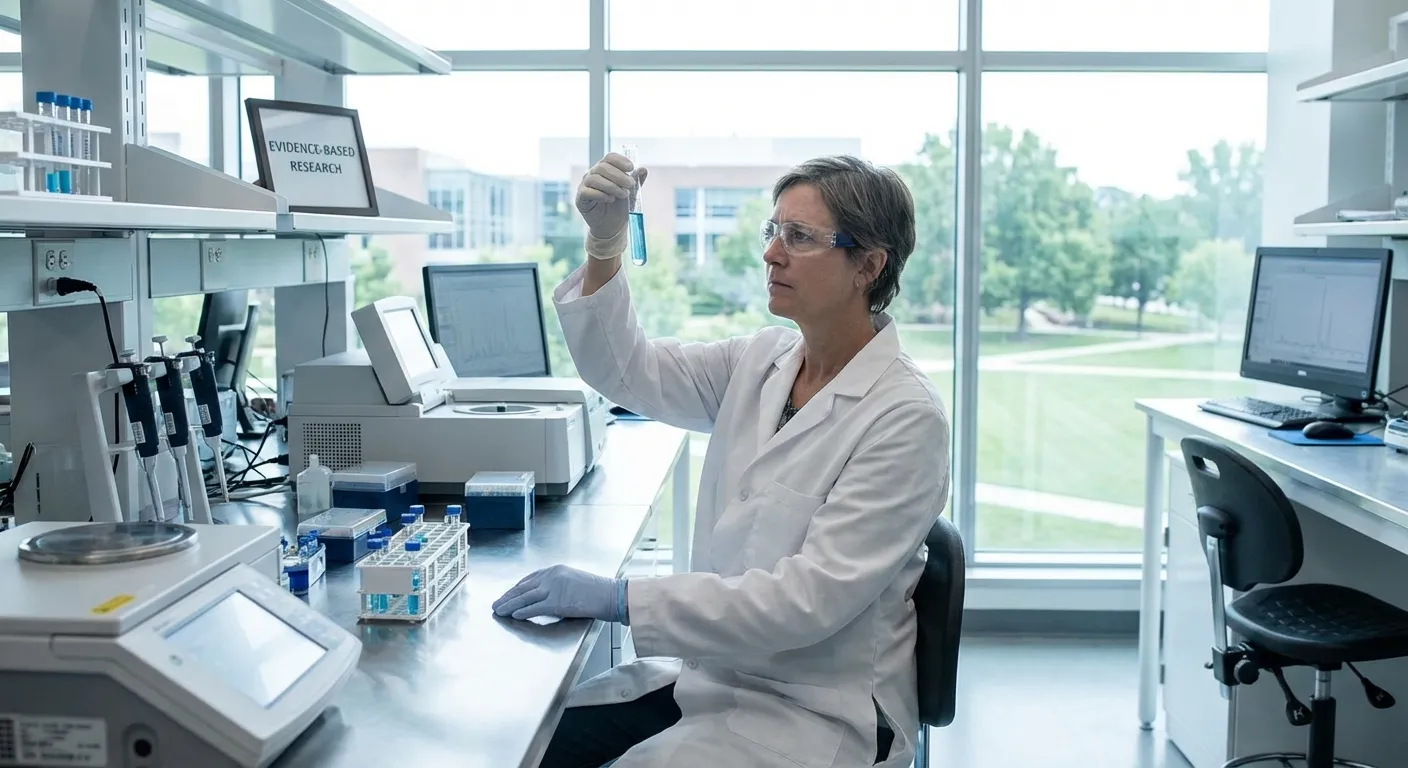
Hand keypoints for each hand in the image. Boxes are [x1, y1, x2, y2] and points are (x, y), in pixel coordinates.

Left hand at [492, 564, 622, 621]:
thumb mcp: (573, 580)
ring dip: (508, 604)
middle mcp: (551, 576)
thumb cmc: (597, 590)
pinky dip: (522, 611)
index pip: (529, 579)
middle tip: (496, 603)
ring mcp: (553, 589)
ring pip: (524, 598)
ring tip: (498, 610)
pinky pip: (534, 608)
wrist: (610, 594)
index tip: (507, 594)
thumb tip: (544, 596)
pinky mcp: (556, 602)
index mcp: (555, 569)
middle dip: (507, 596)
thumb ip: (557, 585)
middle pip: (522, 588)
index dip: (515, 589)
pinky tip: (513, 614)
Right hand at [576, 153, 647, 241]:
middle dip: (619, 176)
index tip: (631, 168)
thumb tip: (643, 169)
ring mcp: (585, 185)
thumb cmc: (620, 207)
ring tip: (623, 195)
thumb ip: (636, 181)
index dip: (620, 161)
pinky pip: (587, 191)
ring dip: (612, 186)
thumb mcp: (631, 193)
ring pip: (595, 178)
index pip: (610, 157)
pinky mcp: (580, 198)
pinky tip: (611, 200)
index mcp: (605, 169)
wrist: (612, 226)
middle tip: (630, 186)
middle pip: (602, 167)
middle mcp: (592, 174)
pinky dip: (601, 195)